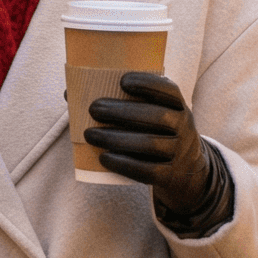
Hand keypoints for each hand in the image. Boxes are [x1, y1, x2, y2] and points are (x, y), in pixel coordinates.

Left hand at [84, 72, 215, 216]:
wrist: (186, 171)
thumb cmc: (157, 133)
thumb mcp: (154, 115)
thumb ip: (123, 102)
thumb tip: (70, 92)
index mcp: (178, 106)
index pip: (169, 90)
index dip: (148, 83)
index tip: (122, 81)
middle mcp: (183, 127)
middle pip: (157, 116)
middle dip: (123, 111)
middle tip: (93, 109)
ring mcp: (179, 153)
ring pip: (149, 144)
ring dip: (116, 138)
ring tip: (90, 134)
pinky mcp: (170, 176)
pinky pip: (147, 171)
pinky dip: (123, 164)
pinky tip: (103, 157)